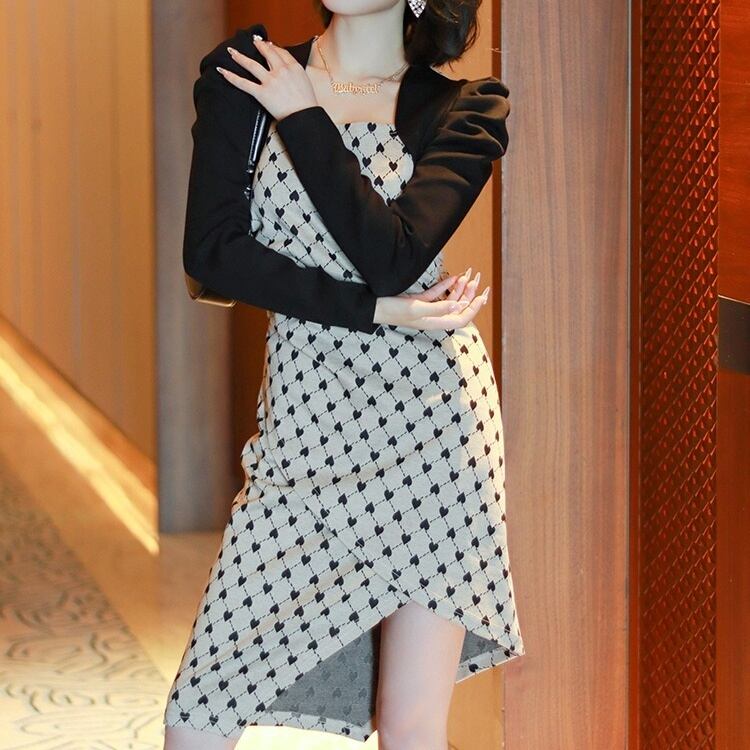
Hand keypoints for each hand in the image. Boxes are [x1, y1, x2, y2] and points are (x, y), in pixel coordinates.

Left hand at [217, 35, 317, 120]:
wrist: (305, 117)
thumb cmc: (308, 104)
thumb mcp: (306, 83)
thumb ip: (296, 73)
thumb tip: (288, 71)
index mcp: (294, 67)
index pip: (281, 52)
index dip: (274, 47)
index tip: (269, 45)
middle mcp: (281, 71)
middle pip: (267, 53)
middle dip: (259, 45)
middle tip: (253, 41)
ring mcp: (270, 81)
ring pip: (252, 65)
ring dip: (240, 56)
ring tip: (232, 51)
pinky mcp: (262, 93)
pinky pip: (244, 83)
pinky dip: (231, 77)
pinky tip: (223, 71)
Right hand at [374, 268, 489, 330]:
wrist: (373, 307)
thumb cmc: (392, 311)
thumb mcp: (416, 309)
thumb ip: (438, 308)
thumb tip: (458, 305)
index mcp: (434, 322)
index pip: (461, 318)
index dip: (473, 309)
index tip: (482, 296)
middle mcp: (433, 317)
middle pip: (457, 308)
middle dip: (468, 295)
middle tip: (477, 280)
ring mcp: (426, 309)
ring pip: (448, 299)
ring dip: (458, 288)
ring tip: (466, 275)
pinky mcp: (419, 301)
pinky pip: (437, 294)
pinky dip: (445, 285)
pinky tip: (452, 277)